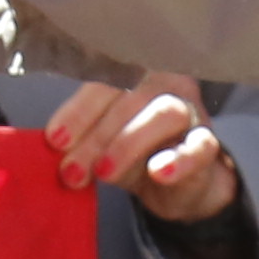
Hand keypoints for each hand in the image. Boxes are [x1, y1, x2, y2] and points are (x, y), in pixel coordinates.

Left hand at [51, 76, 239, 221]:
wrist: (178, 184)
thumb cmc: (133, 151)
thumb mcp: (100, 141)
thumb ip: (79, 137)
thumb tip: (51, 150)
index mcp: (131, 75)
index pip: (103, 82)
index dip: (77, 111)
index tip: (54, 141)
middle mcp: (163, 84)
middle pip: (129, 97)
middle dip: (94, 137)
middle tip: (71, 171)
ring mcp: (190, 111)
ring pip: (163, 113)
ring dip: (127, 144)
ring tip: (104, 173)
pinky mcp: (207, 144)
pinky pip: (198, 146)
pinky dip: (177, 159)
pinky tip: (157, 172)